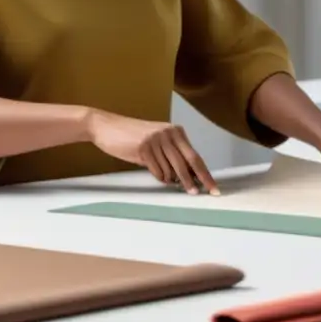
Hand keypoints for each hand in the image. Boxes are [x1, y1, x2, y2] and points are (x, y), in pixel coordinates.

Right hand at [87, 111, 218, 194]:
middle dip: (196, 181)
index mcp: (176, 132)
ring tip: (162, 175)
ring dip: (169, 179)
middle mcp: (169, 133)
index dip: (205, 174)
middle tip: (201, 194)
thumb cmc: (131, 137)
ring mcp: (157, 139)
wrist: (107, 127)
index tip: (213, 188)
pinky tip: (150, 168)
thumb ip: (172, 156)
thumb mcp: (156, 143)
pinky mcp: (144, 147)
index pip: (195, 156)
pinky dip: (157, 176)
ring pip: (171, 170)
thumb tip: (189, 178)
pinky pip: (157, 171)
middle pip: (188, 163)